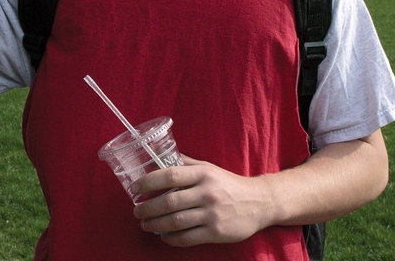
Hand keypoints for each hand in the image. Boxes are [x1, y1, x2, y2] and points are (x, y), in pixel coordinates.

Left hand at [131, 155, 275, 246]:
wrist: (259, 202)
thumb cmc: (228, 183)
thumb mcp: (208, 167)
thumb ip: (185, 163)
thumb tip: (159, 155)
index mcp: (202, 174)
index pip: (169, 176)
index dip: (148, 182)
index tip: (134, 188)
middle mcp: (207, 192)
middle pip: (169, 202)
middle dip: (147, 208)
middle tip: (137, 211)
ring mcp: (212, 214)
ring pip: (176, 221)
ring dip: (155, 224)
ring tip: (145, 224)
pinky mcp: (217, 232)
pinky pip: (188, 238)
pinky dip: (171, 239)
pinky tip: (163, 236)